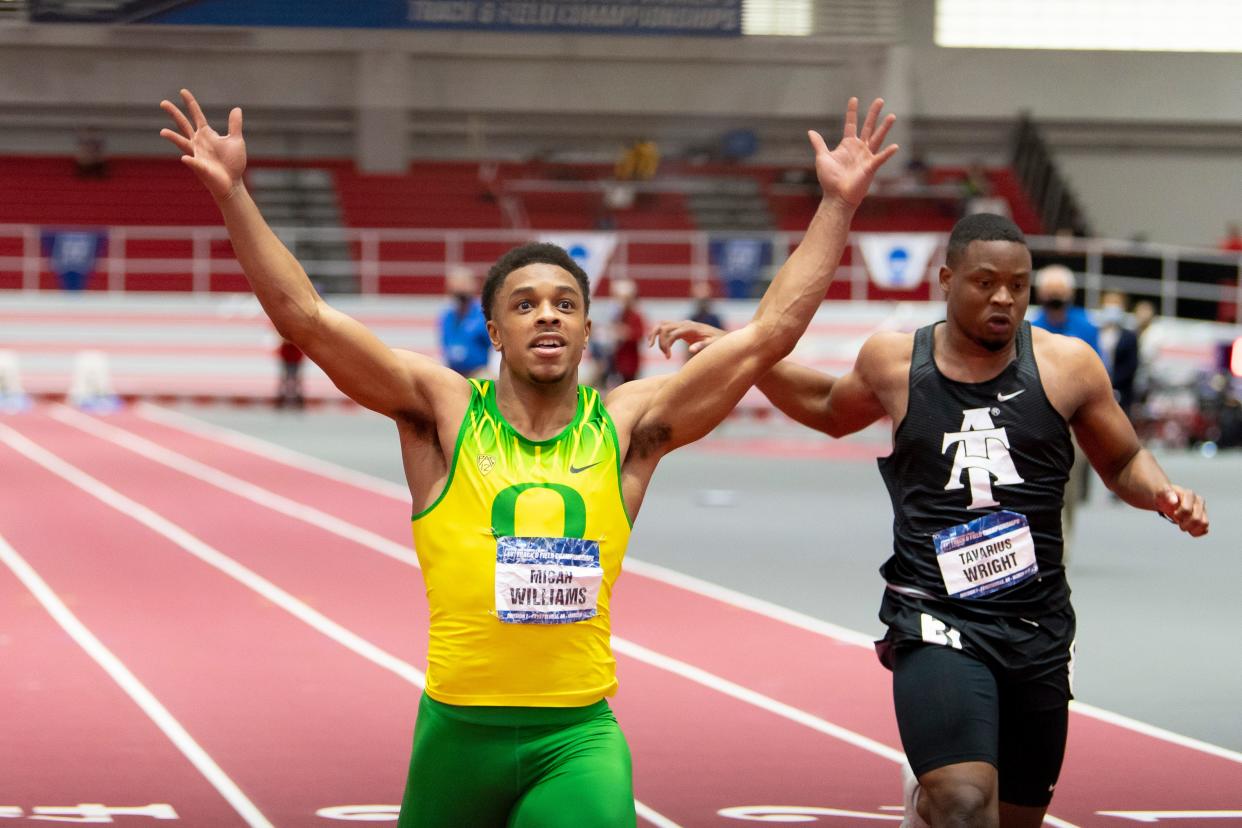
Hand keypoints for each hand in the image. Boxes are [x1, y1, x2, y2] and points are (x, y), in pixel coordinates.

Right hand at [159, 88, 246, 202]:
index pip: (197, 115)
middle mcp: (198, 142)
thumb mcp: (236, 141)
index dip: (190, 103)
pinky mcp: (200, 167)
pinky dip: (190, 160)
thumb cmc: (233, 163)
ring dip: (172, 137)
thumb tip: (237, 109)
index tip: (182, 91)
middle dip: (174, 114)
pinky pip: (193, 162)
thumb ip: (234, 125)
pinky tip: (186, 158)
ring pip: (181, 143)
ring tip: (162, 132)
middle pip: (183, 125)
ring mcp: (197, 154)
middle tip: (163, 102)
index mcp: (207, 134)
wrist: (232, 183)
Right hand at [647, 320, 725, 358]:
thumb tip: (691, 349)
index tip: (668, 357)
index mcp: (692, 328)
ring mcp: (682, 324)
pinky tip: (654, 343)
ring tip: (650, 346)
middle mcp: (685, 323)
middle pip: (664, 327)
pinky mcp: (681, 327)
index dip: (667, 344)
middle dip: (661, 342)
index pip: (672, 333)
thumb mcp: (714, 345)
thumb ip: (703, 346)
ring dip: (654, 335)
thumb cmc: (719, 342)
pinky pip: (664, 327)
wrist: (723, 336)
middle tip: (666, 356)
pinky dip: (657, 334)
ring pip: (662, 325)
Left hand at [808, 97, 898, 208]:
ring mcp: (866, 157)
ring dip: (885, 127)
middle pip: (868, 127)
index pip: (851, 124)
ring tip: (892, 116)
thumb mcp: (822, 158)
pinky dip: (887, 153)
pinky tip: (895, 146)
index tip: (854, 99)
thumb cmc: (829, 180)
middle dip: (873, 113)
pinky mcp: (871, 167)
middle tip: (880, 100)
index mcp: (848, 145)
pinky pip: (880, 158)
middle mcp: (859, 148)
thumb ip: (819, 144)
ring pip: (877, 138)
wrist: (836, 196)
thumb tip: (811, 131)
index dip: (852, 112)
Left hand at [1157, 485, 1208, 536]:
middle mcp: (1198, 501)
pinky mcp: (1203, 518)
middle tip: (1177, 520)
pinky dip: (1196, 532)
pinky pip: (1205, 530)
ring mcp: (1202, 510)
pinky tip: (1189, 530)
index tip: (1173, 514)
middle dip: (1184, 524)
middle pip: (1196, 519)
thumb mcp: (1160, 492)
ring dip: (1191, 528)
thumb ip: (1167, 494)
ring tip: (1183, 525)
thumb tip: (1174, 502)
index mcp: (1189, 494)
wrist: (1164, 499)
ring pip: (1204, 524)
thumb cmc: (1162, 495)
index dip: (1179, 515)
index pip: (1187, 510)